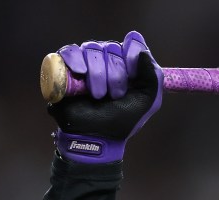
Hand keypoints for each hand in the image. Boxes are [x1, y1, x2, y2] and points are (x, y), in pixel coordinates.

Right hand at [48, 30, 162, 163]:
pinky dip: (75, 59)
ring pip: (92, 49)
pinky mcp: (65, 68)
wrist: (94, 136)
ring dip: (97, 73)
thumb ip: (153, 77)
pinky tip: (80, 72)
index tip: (131, 76)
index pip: (131, 45)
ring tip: (98, 96)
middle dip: (115, 74)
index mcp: (127, 68)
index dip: (131, 56)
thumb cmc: (121, 121)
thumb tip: (142, 51)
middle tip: (114, 96)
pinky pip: (69, 50)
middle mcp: (106, 62)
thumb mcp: (147, 101)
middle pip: (111, 48)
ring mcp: (85, 64)